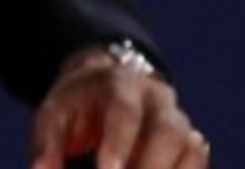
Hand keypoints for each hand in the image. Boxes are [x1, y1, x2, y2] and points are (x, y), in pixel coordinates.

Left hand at [30, 46, 209, 168]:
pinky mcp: (191, 143)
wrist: (108, 85)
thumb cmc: (77, 104)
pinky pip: (197, 164)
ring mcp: (180, 121)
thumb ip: (47, 144)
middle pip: (168, 131)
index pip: (124, 113)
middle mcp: (157, 99)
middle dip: (150, 167)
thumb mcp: (54, 113)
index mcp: (120, 83)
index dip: (119, 145)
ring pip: (192, 149)